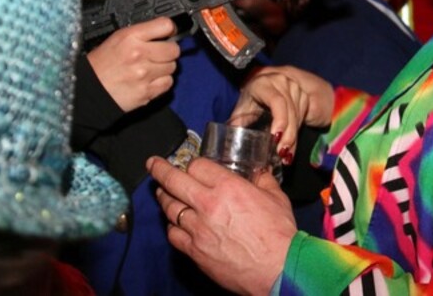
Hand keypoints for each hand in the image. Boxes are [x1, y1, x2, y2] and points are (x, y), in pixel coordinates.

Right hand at [86, 17, 178, 111]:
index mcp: (130, 37)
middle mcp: (138, 54)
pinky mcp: (146, 91)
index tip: (168, 33)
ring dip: (165, 68)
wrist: (89, 89)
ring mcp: (144, 74)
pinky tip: (150, 79)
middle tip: (158, 54)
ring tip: (150, 68)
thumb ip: (142, 33)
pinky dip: (162, 82)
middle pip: (174, 49)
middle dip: (168, 51)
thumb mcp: (117, 38)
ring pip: (172, 67)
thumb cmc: (101, 64)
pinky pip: (168, 83)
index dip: (169, 29)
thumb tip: (166, 30)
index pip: (165, 25)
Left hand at [149, 156, 295, 294]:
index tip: (192, 165)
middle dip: (160, 169)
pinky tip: (174, 222)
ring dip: (164, 197)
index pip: (197, 165)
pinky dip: (171, 225)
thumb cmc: (279, 234)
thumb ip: (263, 181)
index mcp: (228, 187)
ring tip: (162, 192)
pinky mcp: (195, 251)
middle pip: (174, 181)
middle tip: (153, 164)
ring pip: (170, 207)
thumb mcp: (277, 198)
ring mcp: (198, 229)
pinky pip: (173, 234)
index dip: (194, 163)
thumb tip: (259, 174)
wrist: (277, 269)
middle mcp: (208, 204)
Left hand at [228, 65, 333, 162]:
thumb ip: (238, 122)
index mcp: (263, 83)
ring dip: (293, 137)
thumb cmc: (251, 98)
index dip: (280, 119)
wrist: (266, 83)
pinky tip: (291, 145)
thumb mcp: (242, 107)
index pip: (276, 101)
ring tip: (286, 154)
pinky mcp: (303, 94)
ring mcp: (294, 87)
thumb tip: (231, 143)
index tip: (277, 137)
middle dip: (287, 135)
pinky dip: (297, 133)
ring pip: (297, 116)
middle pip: (289, 111)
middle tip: (282, 153)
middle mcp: (281, 82)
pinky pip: (302, 116)